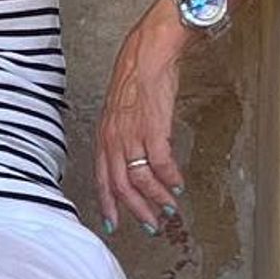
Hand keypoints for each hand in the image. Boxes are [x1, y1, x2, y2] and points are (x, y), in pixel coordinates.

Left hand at [94, 0, 189, 235]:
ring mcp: (132, 133)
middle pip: (120, 185)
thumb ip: (123, 136)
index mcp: (104, 135)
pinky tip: (178, 185)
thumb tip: (136, 159)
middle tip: (151, 225)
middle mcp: (113, 138)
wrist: (148, 53)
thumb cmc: (137, 79)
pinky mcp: (153, 127)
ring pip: (140, 179)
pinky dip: (170, 178)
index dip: (108, 203)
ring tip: (169, 208)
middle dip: (136, 210)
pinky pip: (161, 163)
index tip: (114, 224)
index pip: (101, 178)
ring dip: (156, 198)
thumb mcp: (121, 111)